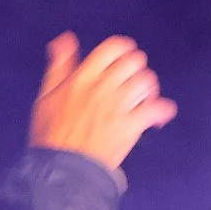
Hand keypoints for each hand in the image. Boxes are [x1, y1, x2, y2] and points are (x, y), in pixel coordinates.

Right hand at [30, 33, 178, 172]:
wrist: (62, 170)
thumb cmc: (51, 135)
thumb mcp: (47, 95)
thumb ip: (60, 65)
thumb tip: (66, 39)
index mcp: (83, 77)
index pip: (113, 48)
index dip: (124, 49)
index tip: (125, 59)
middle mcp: (103, 87)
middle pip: (134, 62)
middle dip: (137, 70)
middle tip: (134, 83)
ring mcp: (118, 106)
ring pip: (146, 82)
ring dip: (149, 89)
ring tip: (144, 100)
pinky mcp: (131, 126)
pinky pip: (157, 109)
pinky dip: (163, 111)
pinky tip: (159, 118)